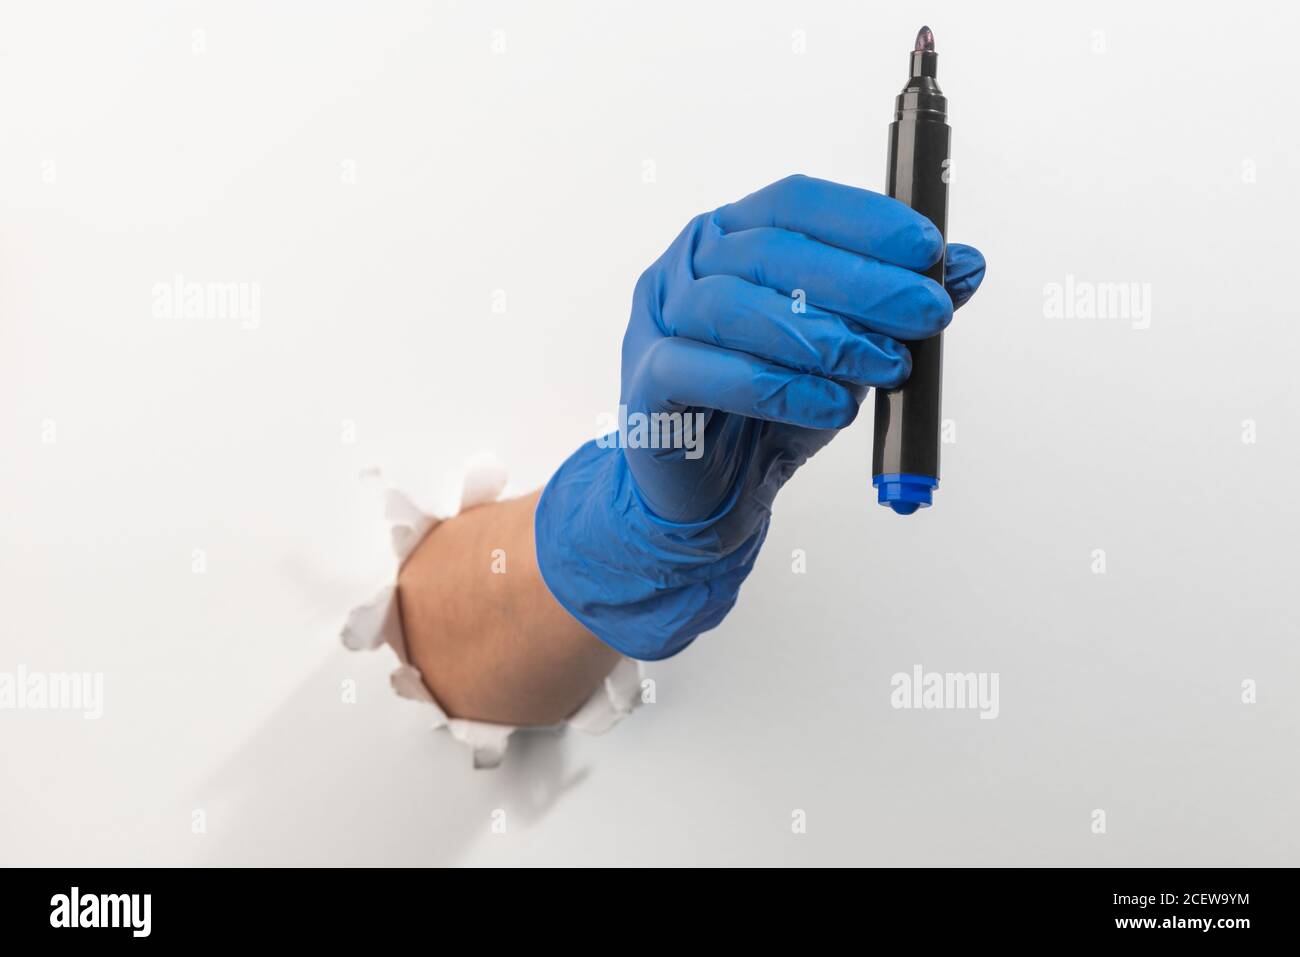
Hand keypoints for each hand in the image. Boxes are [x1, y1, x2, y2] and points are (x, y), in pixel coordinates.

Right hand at [536, 175, 985, 659]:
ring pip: (731, 307)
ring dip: (822, 337)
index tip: (930, 249)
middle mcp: (689, 266)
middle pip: (770, 252)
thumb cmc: (769, 412)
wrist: (711, 495)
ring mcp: (658, 321)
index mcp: (733, 238)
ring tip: (885, 366)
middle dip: (861, 281)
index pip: (796, 204)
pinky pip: (704, 372)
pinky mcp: (646, 384)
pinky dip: (777, 389)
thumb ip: (895, 309)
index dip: (864, 219)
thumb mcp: (845, 356)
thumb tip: (967, 266)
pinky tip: (831, 407)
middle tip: (928, 312)